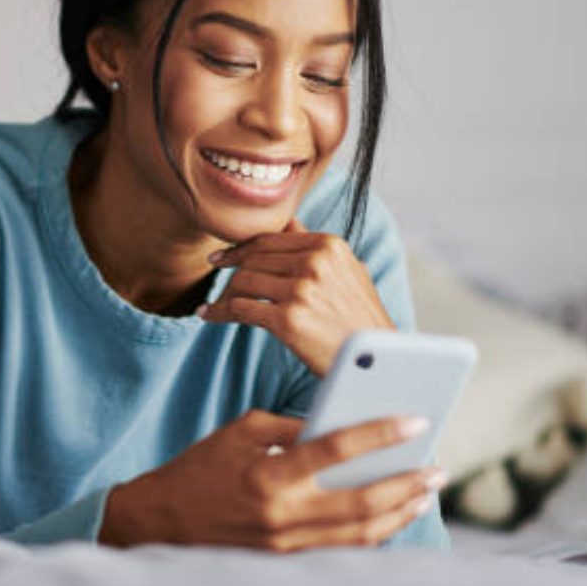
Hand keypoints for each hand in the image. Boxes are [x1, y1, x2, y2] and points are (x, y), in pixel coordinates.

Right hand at [98, 410, 444, 550]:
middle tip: (437, 467)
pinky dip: (374, 534)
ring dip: (400, 513)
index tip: (415, 419)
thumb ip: (292, 428)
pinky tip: (394, 516)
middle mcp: (282, 513)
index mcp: (269, 472)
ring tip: (425, 492)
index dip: (380, 433)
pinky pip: (343, 551)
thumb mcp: (242, 431)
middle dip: (406, 483)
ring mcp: (287, 545)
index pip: (336, 449)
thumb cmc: (203, 468)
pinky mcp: (287, 561)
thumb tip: (341, 424)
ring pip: (360, 534)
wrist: (164, 521)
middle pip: (361, 500)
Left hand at [197, 218, 395, 376]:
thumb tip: (289, 222)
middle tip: (214, 273)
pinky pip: (240, 309)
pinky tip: (208, 316)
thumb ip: (315, 247)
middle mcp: (314, 262)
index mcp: (328, 245)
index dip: (241, 247)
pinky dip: (219, 312)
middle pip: (253, 258)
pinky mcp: (288, 319)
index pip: (270, 238)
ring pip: (243, 281)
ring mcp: (301, 290)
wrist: (378, 363)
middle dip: (230, 267)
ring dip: (224, 293)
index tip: (223, 256)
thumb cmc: (360, 320)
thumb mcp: (347, 272)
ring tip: (215, 303)